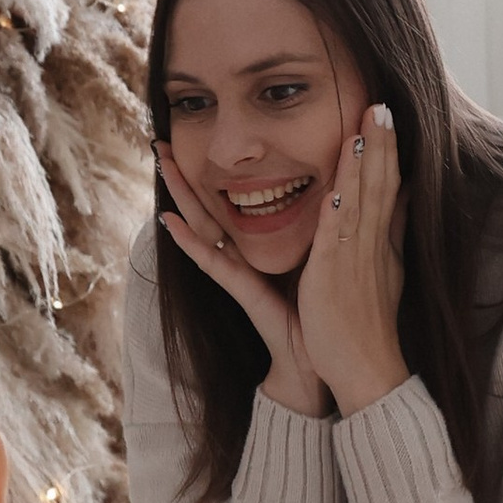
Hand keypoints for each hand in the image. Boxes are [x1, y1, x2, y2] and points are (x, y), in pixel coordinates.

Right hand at [154, 146, 326, 416]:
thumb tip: (342, 187)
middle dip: (185, 175)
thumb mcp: (323, 258)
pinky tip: (170, 222)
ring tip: (160, 163)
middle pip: (210, 206)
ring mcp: (240, 274)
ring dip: (180, 194)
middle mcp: (245, 257)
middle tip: (161, 139)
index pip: (234, 201)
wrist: (322, 364)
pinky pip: (213, 264)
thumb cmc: (322, 314)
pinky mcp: (243, 293)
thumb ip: (323, 226)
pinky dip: (190, 243)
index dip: (216, 171)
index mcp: (263, 246)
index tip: (201, 138)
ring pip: (204, 225)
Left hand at [294, 106, 408, 419]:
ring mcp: (354, 258)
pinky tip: (336, 182)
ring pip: (360, 200)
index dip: (388, 152)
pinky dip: (335, 206)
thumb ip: (388, 235)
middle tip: (381, 106)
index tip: (387, 116)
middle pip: (379, 185)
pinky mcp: (332, 275)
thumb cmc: (368, 326)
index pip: (388, 188)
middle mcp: (371, 245)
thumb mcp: (384, 273)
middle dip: (380, 144)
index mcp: (380, 244)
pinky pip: (332, 234)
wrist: (368, 371)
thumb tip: (399, 203)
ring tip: (364, 125)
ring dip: (362, 162)